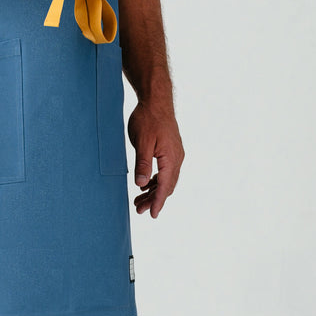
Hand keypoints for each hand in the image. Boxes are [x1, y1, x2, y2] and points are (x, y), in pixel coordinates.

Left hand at [127, 99, 183, 217]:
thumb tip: (141, 185)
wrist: (156, 100)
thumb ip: (143, 164)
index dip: (158, 202)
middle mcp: (177, 158)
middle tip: (138, 209)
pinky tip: (146, 184)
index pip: (165, 186)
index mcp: (171, 158)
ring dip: (154, 190)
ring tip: (139, 200)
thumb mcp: (142, 142)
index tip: (152, 215)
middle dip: (154, 199)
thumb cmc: (147, 118)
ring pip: (166, 179)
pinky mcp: (171, 150)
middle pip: (167, 185)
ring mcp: (175, 154)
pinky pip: (166, 170)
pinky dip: (156, 180)